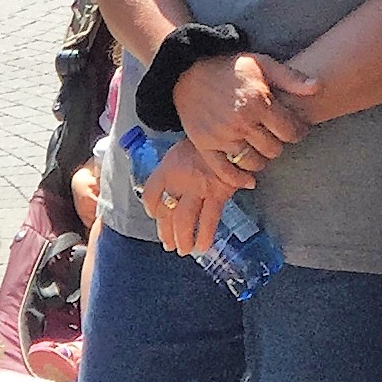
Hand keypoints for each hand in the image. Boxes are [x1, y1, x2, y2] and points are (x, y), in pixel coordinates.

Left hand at [139, 134, 239, 257]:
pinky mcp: (219, 193)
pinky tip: (203, 246)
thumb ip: (172, 172)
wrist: (231, 131)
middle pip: (166, 212)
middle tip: (168, 244)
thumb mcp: (181, 152)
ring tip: (183, 250)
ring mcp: (199, 188)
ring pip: (185, 220)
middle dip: (166, 232)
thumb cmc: (206, 143)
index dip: (151, 208)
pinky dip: (205, 236)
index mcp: (167, 168)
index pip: (150, 195)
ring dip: (182, 238)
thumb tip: (166, 194)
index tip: (156, 215)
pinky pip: (209, 219)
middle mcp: (179, 180)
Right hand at [170, 51, 319, 172]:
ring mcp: (222, 136)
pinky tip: (249, 180)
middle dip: (280, 145)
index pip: (289, 130)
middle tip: (277, 139)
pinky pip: (225, 171)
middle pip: (273, 149)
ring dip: (262, 161)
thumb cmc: (230, 67)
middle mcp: (241, 122)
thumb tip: (317, 87)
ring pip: (252, 162)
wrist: (189, 72)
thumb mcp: (263, 63)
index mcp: (258, 102)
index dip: (298, 132)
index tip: (297, 130)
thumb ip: (290, 78)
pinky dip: (238, 179)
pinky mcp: (205, 146)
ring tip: (262, 151)